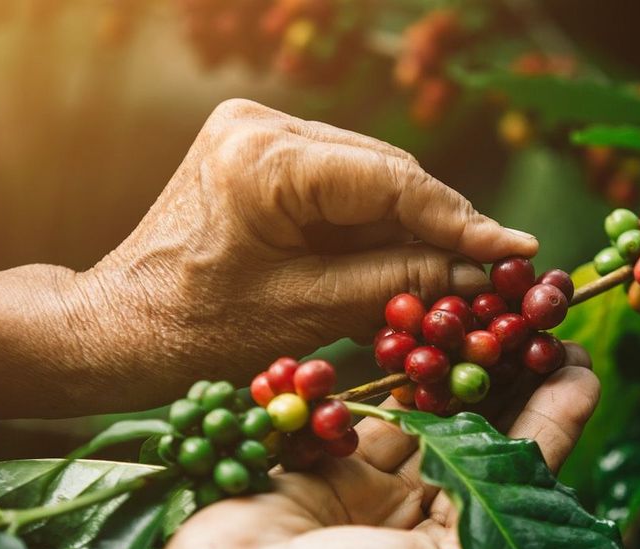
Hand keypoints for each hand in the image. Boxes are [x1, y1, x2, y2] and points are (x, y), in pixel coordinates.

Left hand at [0, 99, 535, 417]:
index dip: (461, 220)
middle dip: (443, 223)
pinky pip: (342, 183)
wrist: (122, 325)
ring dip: (414, 223)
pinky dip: (377, 221)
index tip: (517, 251)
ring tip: (465, 268)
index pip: (391, 182)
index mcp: (264, 160)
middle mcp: (262, 125)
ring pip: (369, 175)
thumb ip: (398, 281)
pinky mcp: (260, 150)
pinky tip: (412, 254)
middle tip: (499, 268)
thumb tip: (477, 273)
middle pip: (385, 172)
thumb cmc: (199, 332)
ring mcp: (259, 131)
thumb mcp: (309, 313)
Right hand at [63, 346, 598, 548]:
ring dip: (461, 367)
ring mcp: (376, 501)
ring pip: (432, 418)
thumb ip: (506, 507)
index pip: (526, 477)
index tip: (581, 356)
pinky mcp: (329, 471)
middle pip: (483, 440)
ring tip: (497, 311)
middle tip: (541, 315)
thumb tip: (551, 451)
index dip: (558, 415)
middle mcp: (429, 533)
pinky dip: (401, 378)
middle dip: (513, 379)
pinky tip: (431, 334)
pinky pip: (374, 414)